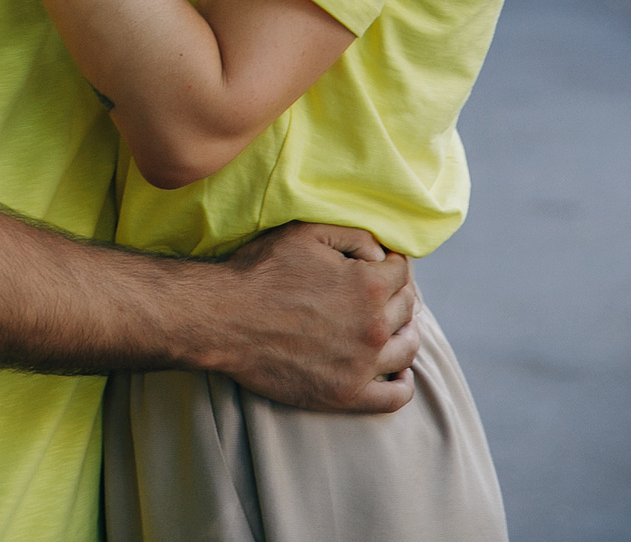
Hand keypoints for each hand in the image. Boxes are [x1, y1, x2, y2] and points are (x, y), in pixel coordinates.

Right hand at [211, 222, 420, 412]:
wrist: (224, 319)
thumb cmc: (260, 272)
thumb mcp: (304, 233)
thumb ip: (353, 235)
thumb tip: (381, 254)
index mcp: (369, 286)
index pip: (401, 272)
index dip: (392, 264)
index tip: (380, 264)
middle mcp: (374, 326)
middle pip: (406, 308)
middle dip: (397, 295)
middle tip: (379, 292)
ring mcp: (363, 365)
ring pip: (406, 348)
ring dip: (405, 333)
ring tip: (392, 327)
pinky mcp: (346, 394)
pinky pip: (394, 397)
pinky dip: (403, 384)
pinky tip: (398, 373)